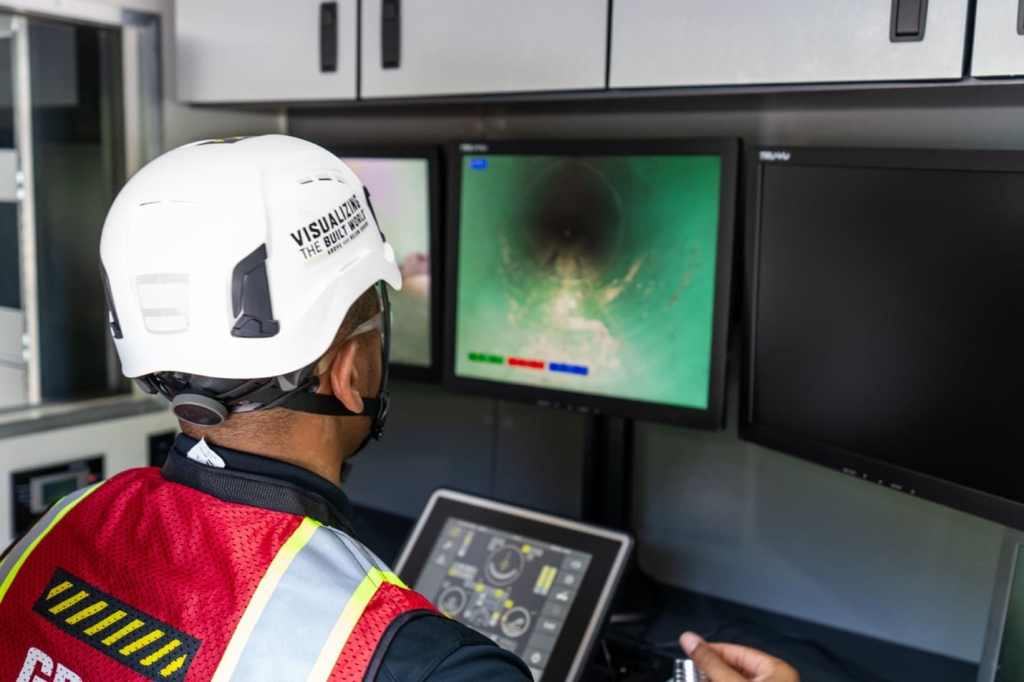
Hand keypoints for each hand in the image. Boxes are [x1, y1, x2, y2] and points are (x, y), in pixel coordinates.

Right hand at [680, 632, 798, 681]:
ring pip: (735, 680)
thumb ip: (711, 662)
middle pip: (735, 668)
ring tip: (696, 679)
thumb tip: (690, 639)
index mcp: (777, 670)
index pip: (737, 650)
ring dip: (714, 679)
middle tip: (691, 672)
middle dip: (711, 670)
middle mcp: (775, 681)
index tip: (691, 651)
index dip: (711, 650)